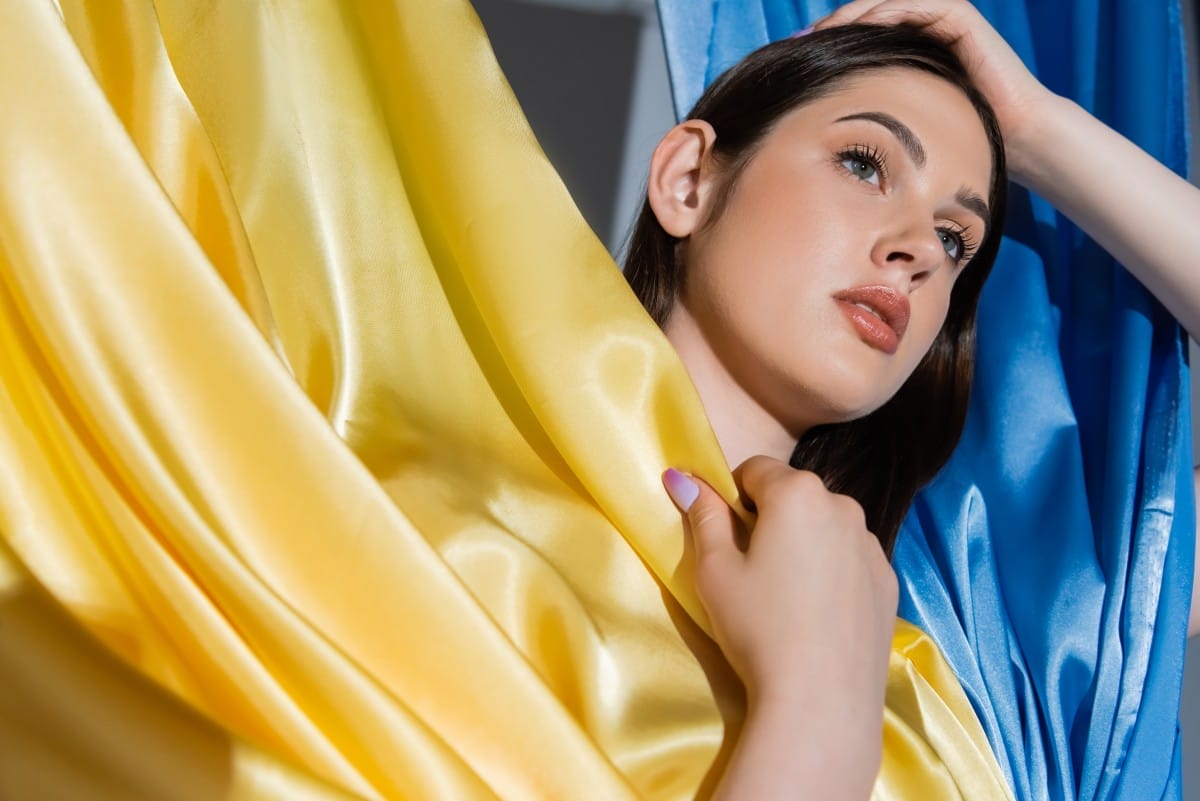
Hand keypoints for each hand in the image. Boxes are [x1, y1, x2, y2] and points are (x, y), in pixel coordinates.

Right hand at [664, 457, 896, 730]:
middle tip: (753, 571)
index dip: (733, 500)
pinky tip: (817, 614)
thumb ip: (703, 516)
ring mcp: (872, 544)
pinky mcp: (888, 581)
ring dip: (805, 543)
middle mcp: (843, 505)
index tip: (726, 540)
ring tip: (787, 596)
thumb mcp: (715, 570)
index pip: (754, 470)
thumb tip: (681, 476)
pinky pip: (851, 559)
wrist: (821, 700)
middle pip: (795, 496)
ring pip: (826, 526)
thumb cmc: (757, 626)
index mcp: (797, 493)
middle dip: (772, 519)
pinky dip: (833, 571)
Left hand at [814, 0, 1055, 179]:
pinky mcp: (960, 18)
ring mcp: (944, 20)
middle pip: (870, 14)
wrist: (1013, 136)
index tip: (799, 56)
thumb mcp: (904, 122)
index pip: (863, 35)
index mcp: (911, 51)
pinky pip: (916, 4)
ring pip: (889, 3)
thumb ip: (874, 111)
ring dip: (854, 13)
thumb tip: (824, 128)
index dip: (832, 40)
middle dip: (835, 24)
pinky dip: (888, 10)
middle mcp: (926, 30)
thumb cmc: (960, 139)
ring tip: (824, 31)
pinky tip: (863, 25)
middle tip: (802, 40)